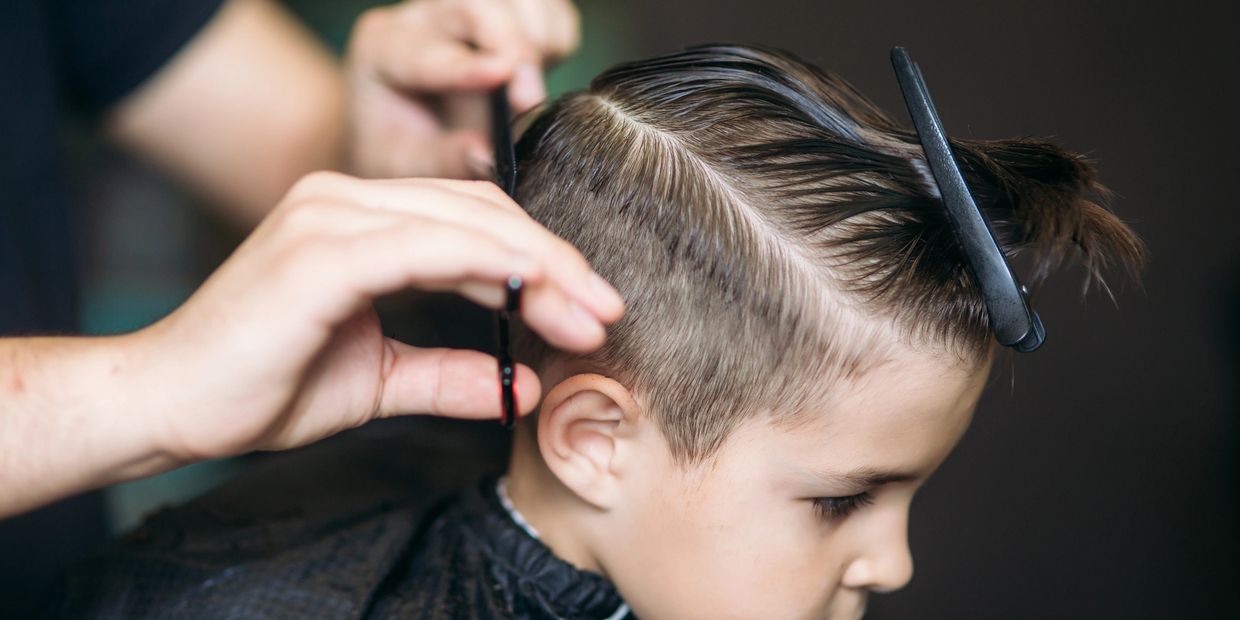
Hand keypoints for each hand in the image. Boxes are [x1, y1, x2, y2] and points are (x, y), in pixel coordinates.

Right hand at [129, 171, 621, 462]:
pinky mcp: (318, 252)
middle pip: (479, 212)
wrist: (169, 404)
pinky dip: (484, 266)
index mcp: (357, 218)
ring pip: (462, 223)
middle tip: (605, 311)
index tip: (590, 308)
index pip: (472, 221)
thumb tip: (520, 386)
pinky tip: (528, 295)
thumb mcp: (378, 379)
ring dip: (535, 266)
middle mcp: (343, 200)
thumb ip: (449, 373)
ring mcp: (328, 217)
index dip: (539, 259)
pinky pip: (422, 247)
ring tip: (585, 314)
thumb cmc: (261, 385)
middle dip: (553, 262)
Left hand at [346, 0, 579, 178]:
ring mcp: (468, 8)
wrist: (407, 125)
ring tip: (528, 89)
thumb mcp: (409, 164)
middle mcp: (427, 16)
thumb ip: (444, 159)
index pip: (428, 50)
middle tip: (530, 100)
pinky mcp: (508, 11)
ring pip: (522, 2)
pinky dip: (557, 41)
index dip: (467, 64)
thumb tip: (488, 156)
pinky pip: (550, 12)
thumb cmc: (402, 145)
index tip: (501, 75)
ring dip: (538, 42)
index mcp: (388, 48)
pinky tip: (538, 73)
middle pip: (479, 6)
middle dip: (514, 47)